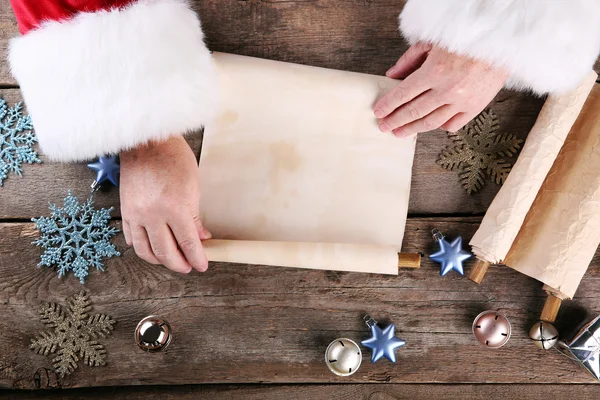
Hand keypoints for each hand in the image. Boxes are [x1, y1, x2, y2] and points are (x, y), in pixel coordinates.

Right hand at [120, 135, 210, 273]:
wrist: (146, 142)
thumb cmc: (174, 158)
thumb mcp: (193, 186)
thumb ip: (195, 216)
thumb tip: (200, 237)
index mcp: (175, 208)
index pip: (188, 243)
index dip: (197, 258)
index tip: (202, 265)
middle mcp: (153, 215)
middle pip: (166, 252)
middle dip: (179, 264)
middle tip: (188, 267)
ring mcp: (136, 214)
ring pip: (146, 250)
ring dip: (160, 260)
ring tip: (170, 261)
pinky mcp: (125, 211)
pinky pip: (132, 238)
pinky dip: (142, 248)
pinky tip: (151, 249)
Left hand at [374, 42, 508, 136]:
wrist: (503, 42)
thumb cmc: (467, 39)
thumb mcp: (433, 42)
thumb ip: (410, 60)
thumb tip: (392, 75)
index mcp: (434, 72)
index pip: (403, 94)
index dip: (388, 105)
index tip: (379, 112)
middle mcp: (447, 90)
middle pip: (413, 112)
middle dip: (395, 121)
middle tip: (384, 126)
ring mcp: (462, 101)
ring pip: (431, 122)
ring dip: (412, 129)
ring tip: (400, 132)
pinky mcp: (476, 107)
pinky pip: (453, 124)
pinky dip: (440, 127)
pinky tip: (431, 125)